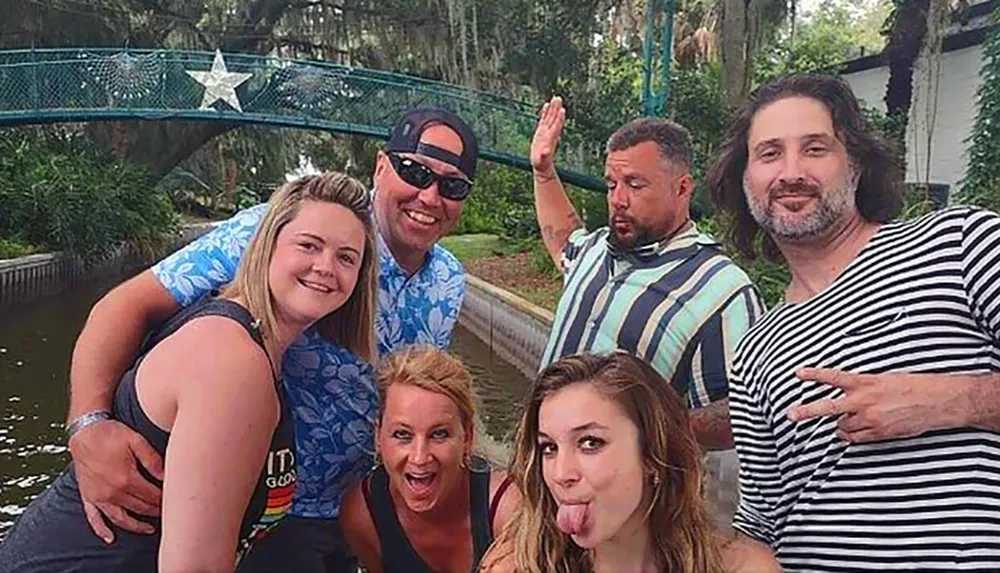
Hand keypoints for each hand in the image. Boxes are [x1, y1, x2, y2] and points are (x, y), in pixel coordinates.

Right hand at [68, 420, 163, 542]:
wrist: (84, 431)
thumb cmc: (111, 434)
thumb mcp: (137, 441)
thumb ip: (152, 460)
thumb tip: (166, 477)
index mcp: (127, 479)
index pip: (151, 495)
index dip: (164, 499)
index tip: (173, 500)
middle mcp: (112, 492)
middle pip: (139, 507)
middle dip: (154, 511)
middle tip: (167, 513)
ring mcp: (99, 497)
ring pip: (120, 518)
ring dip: (135, 526)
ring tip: (149, 529)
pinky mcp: (88, 496)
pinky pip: (94, 518)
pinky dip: (101, 530)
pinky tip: (110, 538)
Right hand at [530, 96, 565, 176]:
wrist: (542, 165)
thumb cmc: (542, 163)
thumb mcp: (542, 160)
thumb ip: (544, 155)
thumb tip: (546, 151)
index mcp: (551, 138)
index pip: (556, 126)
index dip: (559, 118)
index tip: (562, 109)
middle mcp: (550, 133)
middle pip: (554, 118)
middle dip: (556, 109)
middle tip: (558, 98)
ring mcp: (546, 131)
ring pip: (550, 117)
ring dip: (553, 108)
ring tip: (555, 98)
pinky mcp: (541, 132)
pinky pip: (544, 119)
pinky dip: (545, 112)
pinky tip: (546, 105)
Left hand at [787, 368, 965, 442]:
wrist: (937, 401)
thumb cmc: (914, 386)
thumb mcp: (884, 379)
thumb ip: (863, 387)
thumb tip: (848, 394)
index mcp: (865, 382)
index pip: (834, 377)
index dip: (815, 375)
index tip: (799, 373)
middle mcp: (864, 401)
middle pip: (828, 407)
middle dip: (807, 412)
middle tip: (791, 415)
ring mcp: (870, 418)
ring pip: (841, 426)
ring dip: (841, 424)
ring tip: (849, 419)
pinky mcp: (879, 433)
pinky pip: (856, 438)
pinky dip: (851, 436)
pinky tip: (855, 431)